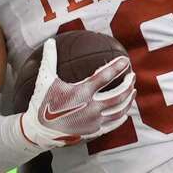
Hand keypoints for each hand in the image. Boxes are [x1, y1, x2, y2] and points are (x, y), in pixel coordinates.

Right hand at [20, 38, 135, 148]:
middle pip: (118, 95)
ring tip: (133, 90)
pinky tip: (125, 112)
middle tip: (133, 75)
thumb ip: (49, 59)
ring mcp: (94, 121)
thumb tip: (49, 41)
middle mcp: (91, 107)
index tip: (126, 60)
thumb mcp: (45, 79)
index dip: (117, 67)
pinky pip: (113, 124)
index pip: (105, 76)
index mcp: (81, 92)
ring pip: (119, 110)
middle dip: (128, 84)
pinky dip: (121, 117)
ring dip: (128, 99)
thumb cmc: (42, 102)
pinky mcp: (94, 132)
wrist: (39, 131)